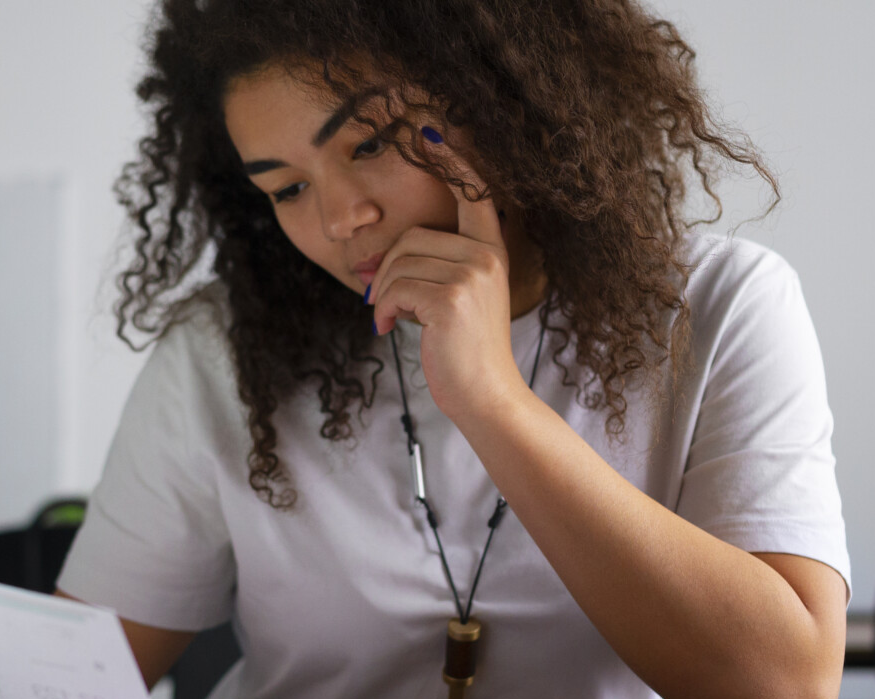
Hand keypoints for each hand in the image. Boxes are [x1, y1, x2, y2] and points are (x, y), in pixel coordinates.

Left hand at [367, 128, 526, 418]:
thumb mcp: (459, 301)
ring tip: (394, 320)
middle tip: (388, 305)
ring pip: (400, 262)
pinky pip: (396, 288)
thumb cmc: (466, 352)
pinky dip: (384, 310)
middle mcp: (485, 256)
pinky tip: (389, 329)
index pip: (475, 194)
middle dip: (390, 270)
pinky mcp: (451, 298)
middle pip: (413, 236)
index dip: (455, 159)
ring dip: (385, 295)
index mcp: (491, 251)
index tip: (432, 127)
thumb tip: (383, 262)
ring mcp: (472, 275)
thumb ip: (436, 270)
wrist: (487, 396)